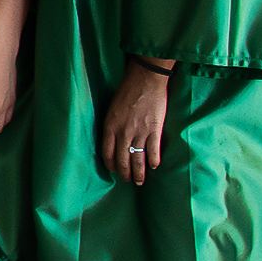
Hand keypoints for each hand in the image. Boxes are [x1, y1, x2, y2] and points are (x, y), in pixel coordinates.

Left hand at [100, 58, 172, 184]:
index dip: (111, 165)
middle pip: (122, 160)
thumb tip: (115, 141)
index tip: (114, 171)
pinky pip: (153, 151)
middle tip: (128, 181)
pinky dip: (154, 161)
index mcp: (110, 126)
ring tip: (140, 181)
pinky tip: (154, 166)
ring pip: (138, 160)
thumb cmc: (127, 91)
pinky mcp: (154, 130)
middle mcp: (123, 132)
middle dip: (125, 173)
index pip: (107, 153)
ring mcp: (139, 133)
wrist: (146, 79)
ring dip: (139, 173)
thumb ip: (113, 126)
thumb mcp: (112, 109)